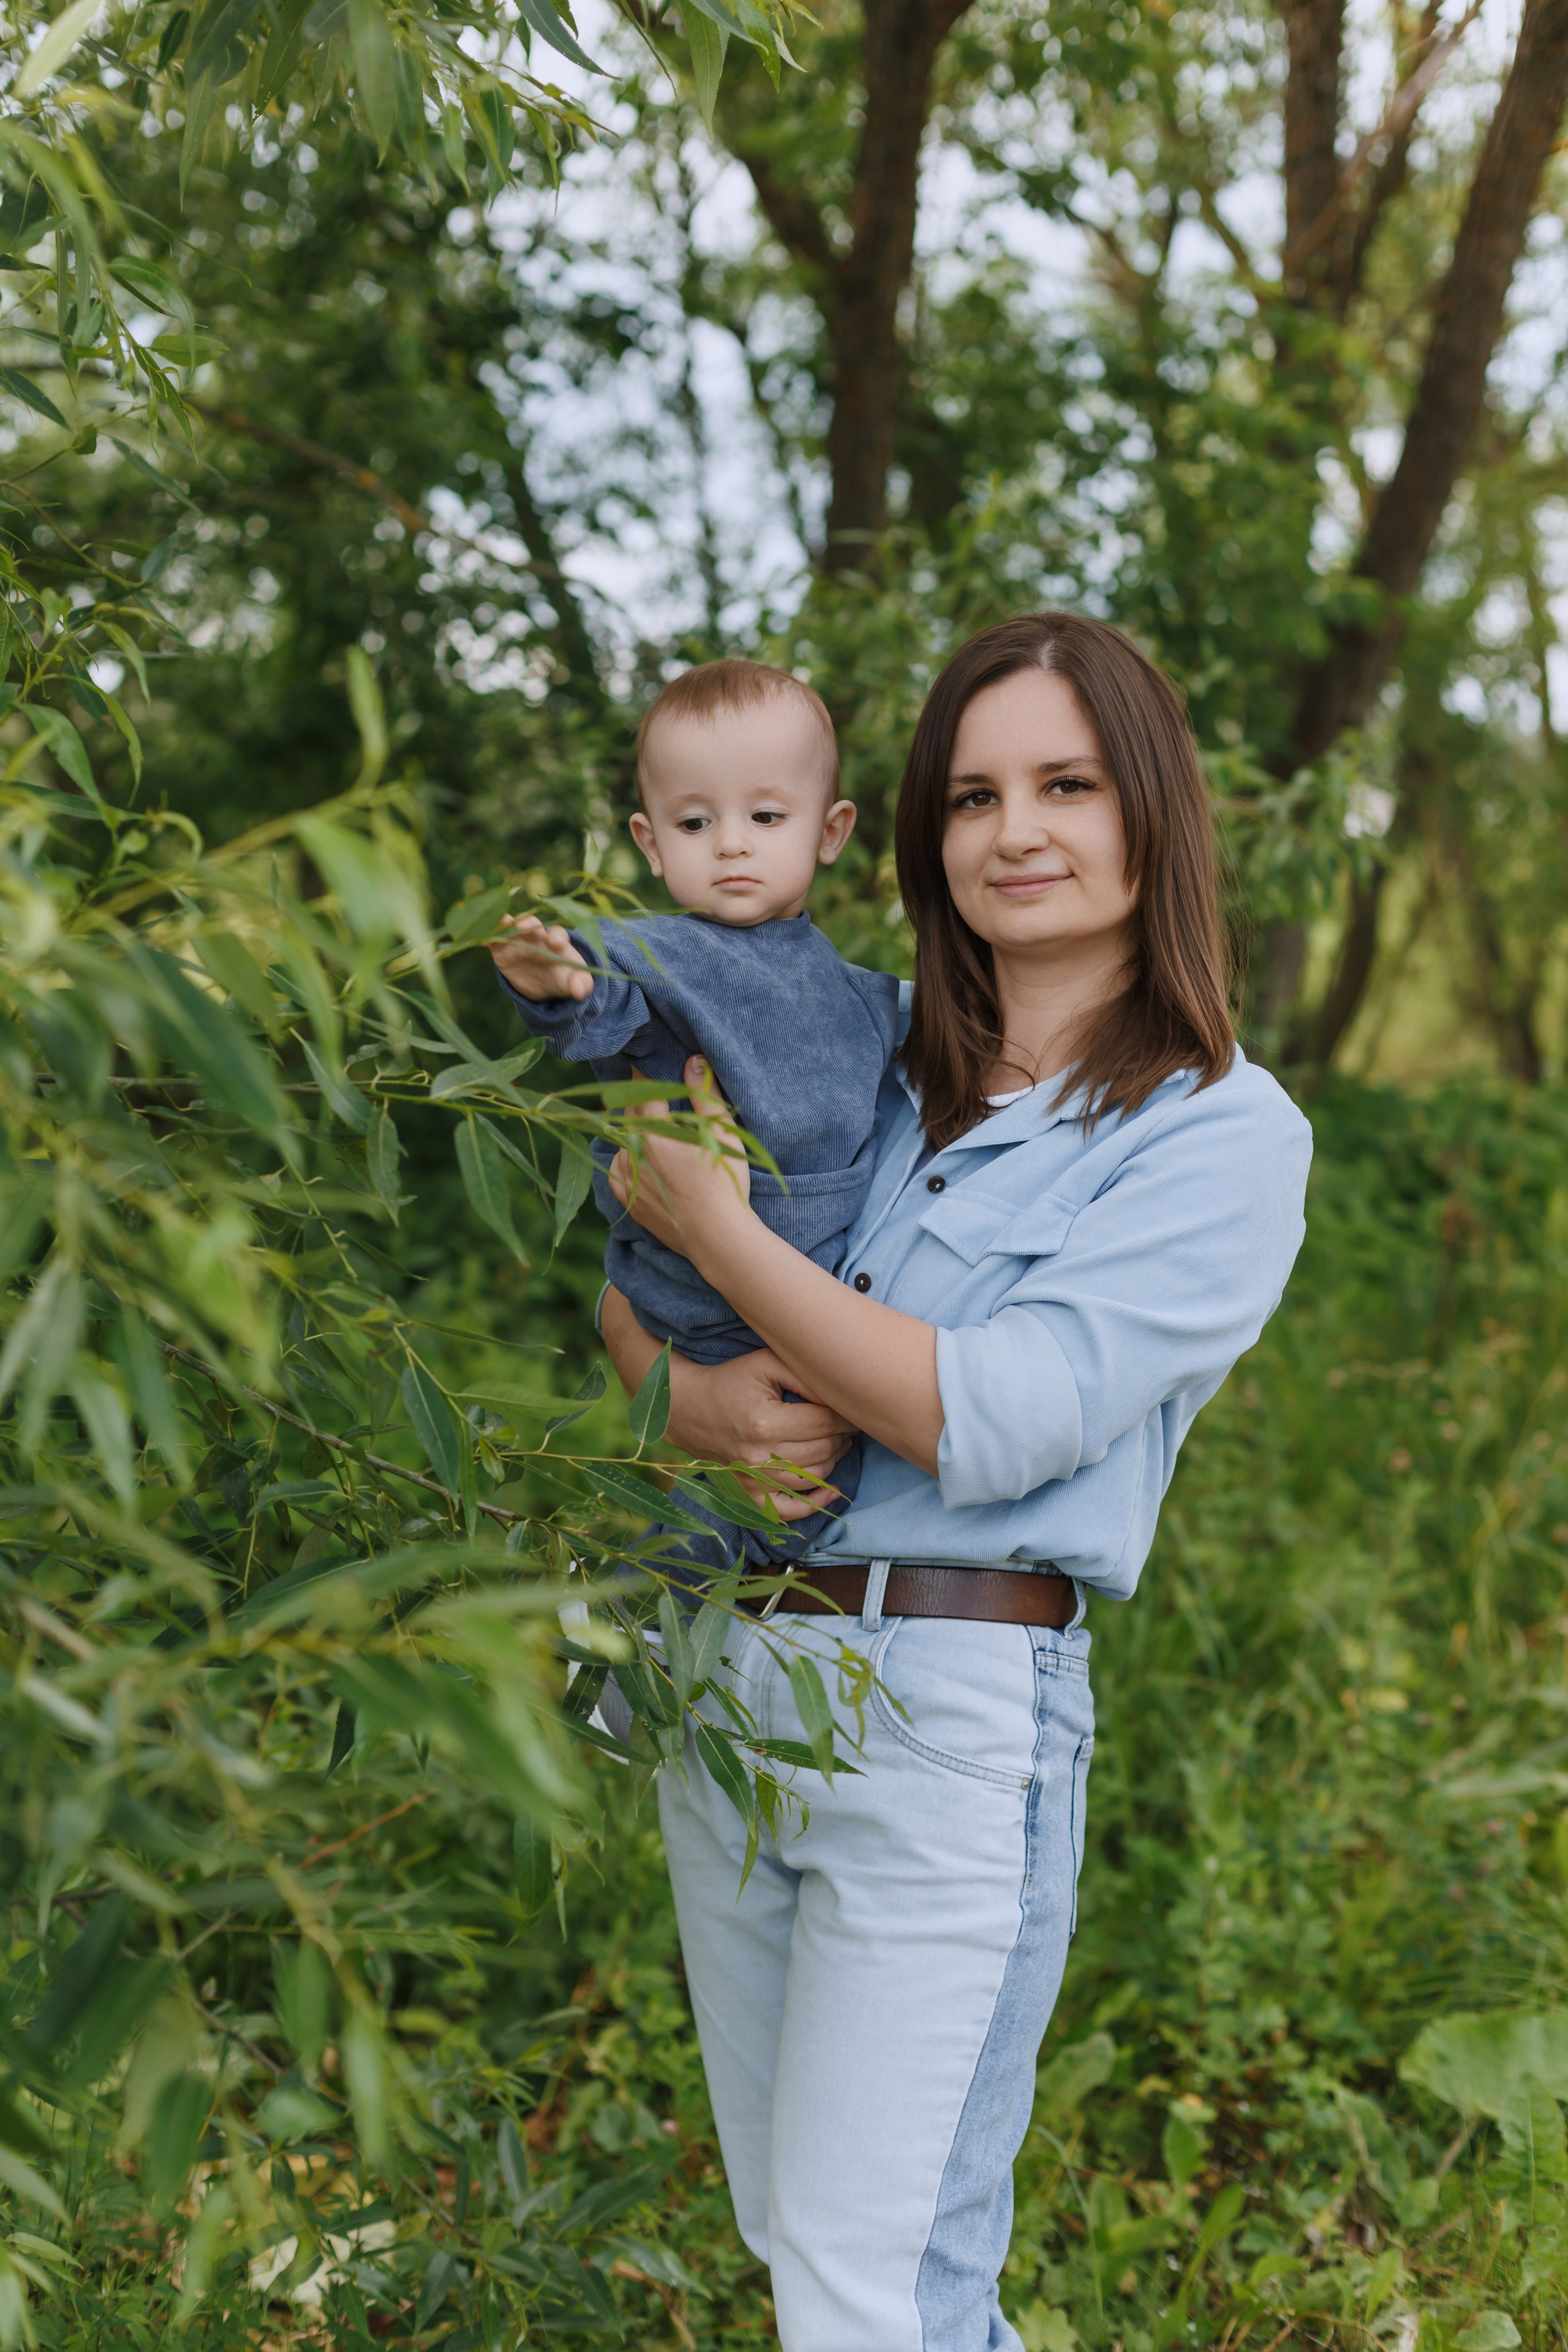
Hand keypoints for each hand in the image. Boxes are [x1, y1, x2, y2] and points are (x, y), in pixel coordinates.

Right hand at [489, 913, 592, 1002]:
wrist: (543, 985)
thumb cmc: (563, 978)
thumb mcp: (574, 982)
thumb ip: (581, 984)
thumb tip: (580, 992)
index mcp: (557, 942)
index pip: (558, 934)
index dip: (557, 936)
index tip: (556, 942)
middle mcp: (537, 936)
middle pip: (533, 925)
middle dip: (529, 923)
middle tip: (524, 925)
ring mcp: (519, 941)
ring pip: (511, 928)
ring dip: (506, 924)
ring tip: (501, 922)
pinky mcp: (502, 950)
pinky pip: (494, 941)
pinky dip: (489, 938)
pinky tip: (483, 939)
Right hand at [599, 1287, 854, 1520]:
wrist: (689, 1408)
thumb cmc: (733, 1381)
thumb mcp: (766, 1364)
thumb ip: (804, 1376)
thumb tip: (840, 1396)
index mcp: (764, 1422)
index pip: (824, 1423)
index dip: (845, 1416)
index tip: (852, 1408)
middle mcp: (758, 1457)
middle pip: (823, 1451)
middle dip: (843, 1436)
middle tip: (848, 1423)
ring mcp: (752, 1480)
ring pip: (813, 1477)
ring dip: (834, 1461)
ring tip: (838, 1442)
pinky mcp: (748, 1494)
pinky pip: (789, 1510)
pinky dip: (815, 1504)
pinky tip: (832, 1490)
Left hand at [607, 1056, 750, 1265]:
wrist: (716, 1237)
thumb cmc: (723, 1183)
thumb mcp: (720, 1134)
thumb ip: (704, 1095)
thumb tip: (693, 1061)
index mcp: (653, 1132)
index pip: (643, 1093)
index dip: (644, 1076)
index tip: (643, 1064)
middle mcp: (631, 1153)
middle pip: (630, 1116)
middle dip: (639, 1103)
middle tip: (650, 1094)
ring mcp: (626, 1177)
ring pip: (623, 1143)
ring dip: (634, 1133)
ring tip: (652, 1132)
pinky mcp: (627, 1199)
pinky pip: (620, 1169)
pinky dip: (630, 1159)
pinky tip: (647, 1161)